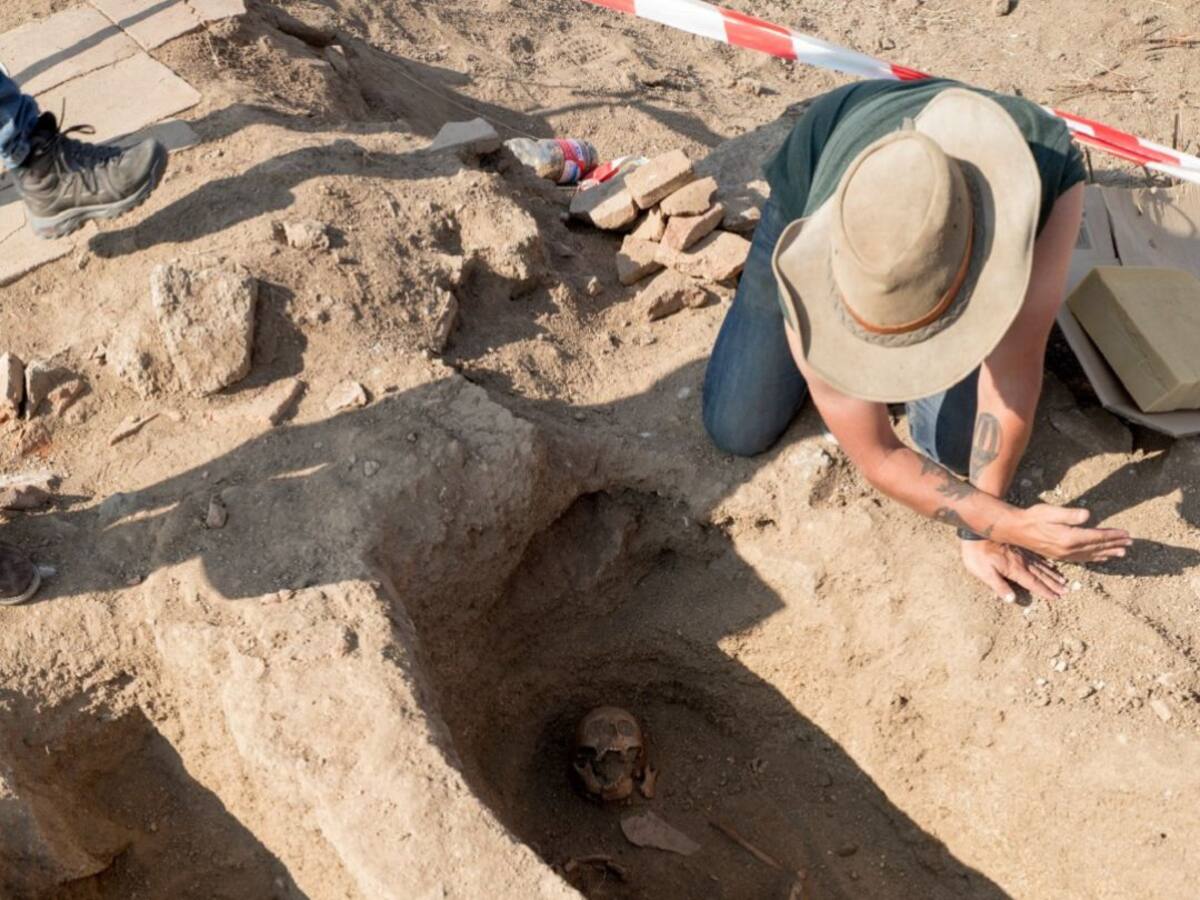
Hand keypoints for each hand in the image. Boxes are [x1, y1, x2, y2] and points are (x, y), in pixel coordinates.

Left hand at [960, 539, 1068, 602]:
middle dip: (1054, 584)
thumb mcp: (983, 572)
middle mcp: (1022, 562)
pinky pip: (1036, 556)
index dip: (1045, 591)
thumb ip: (998, 586)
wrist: (976, 531)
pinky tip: (1051, 564)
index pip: (1033, 583)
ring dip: (1052, 574)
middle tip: (1066, 591)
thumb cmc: (977, 554)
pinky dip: (1045, 562)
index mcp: (1014, 569)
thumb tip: (1012, 600)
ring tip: (1063, 580)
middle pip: (1041, 575)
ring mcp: (1022, 553)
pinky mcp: (1019, 547)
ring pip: (1041, 565)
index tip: (1057, 597)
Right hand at [1004, 504, 1130, 562]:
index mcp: (1069, 537)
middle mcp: (1069, 549)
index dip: (1113, 535)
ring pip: (1091, 555)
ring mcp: (1064, 554)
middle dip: (1115, 545)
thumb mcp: (1051, 511)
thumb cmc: (1032, 517)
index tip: (1127, 534)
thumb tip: (1088, 515)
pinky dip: (1094, 558)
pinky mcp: (1059, 556)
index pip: (1097, 537)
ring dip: (1107, 553)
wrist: (1015, 529)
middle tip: (1130, 543)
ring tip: (1121, 553)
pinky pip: (1082, 559)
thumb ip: (1070, 514)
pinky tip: (1100, 558)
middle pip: (1097, 547)